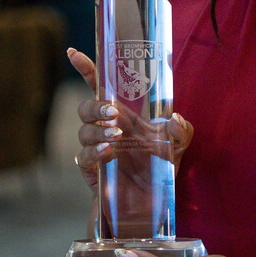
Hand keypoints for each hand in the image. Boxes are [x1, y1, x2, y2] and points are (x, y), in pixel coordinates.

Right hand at [67, 48, 193, 195]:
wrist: (154, 202)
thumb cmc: (161, 168)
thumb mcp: (180, 146)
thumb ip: (182, 131)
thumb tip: (174, 119)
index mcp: (124, 115)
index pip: (100, 87)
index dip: (86, 69)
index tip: (73, 54)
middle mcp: (107, 128)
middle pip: (86, 108)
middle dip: (95, 106)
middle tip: (112, 113)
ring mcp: (97, 148)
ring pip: (83, 131)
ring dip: (98, 130)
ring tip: (116, 136)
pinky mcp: (92, 170)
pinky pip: (85, 157)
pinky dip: (95, 152)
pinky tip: (109, 152)